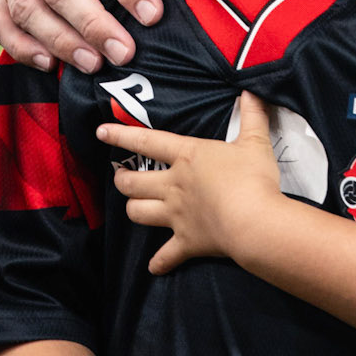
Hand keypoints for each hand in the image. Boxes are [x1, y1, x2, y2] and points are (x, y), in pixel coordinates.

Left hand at [100, 91, 283, 273]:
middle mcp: (174, 185)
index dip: (121, 135)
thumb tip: (250, 89)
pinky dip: (160, 262)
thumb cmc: (252, 178)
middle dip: (122, 180)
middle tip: (121, 177)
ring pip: (139, 213)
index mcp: (187, 156)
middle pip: (133, 183)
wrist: (253, 222)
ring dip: (133, 210)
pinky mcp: (186, 242)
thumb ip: (252, 114)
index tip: (100, 132)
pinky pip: (165, 256)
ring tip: (134, 207)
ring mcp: (177, 216)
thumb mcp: (255, 141)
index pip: (147, 140)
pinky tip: (154, 266)